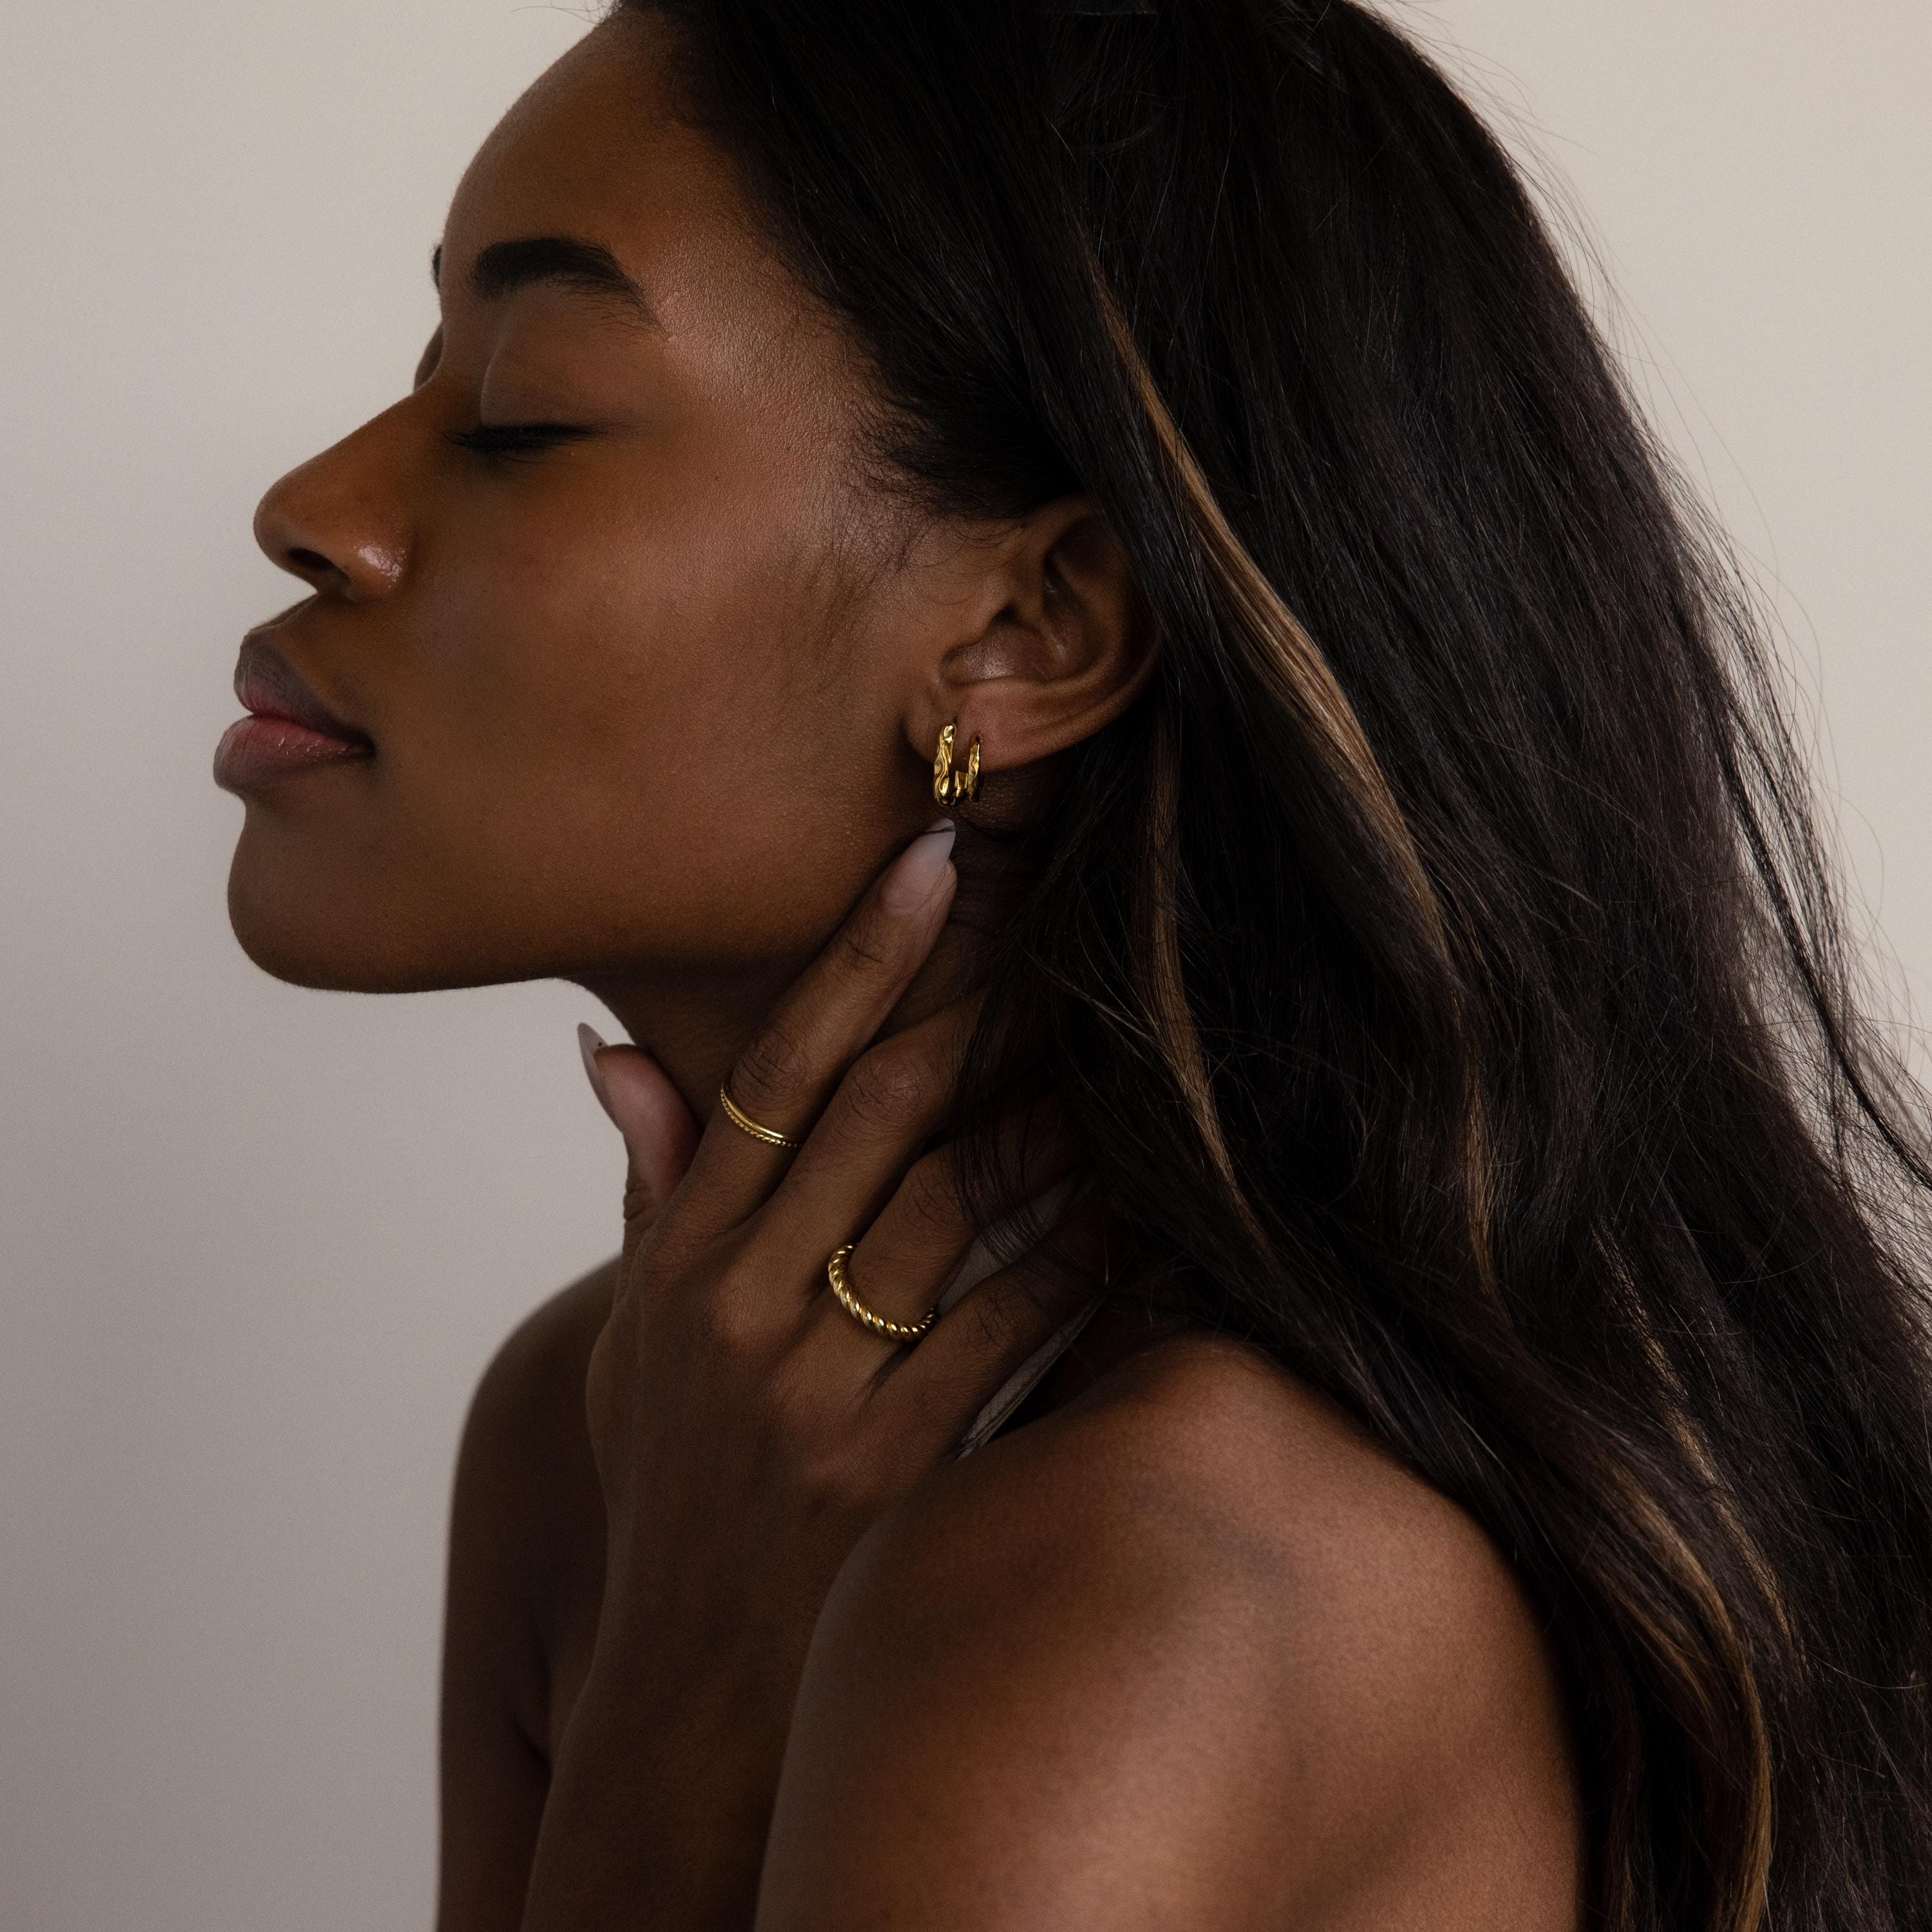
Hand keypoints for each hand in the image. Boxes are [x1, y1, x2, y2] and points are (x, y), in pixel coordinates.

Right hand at [523, 822, 1100, 1931]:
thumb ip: (644, 1198)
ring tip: (1111, 1019)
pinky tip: (1136, 1191)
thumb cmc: (668, 1487)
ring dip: (1039, 1106)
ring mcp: (820, 1394)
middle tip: (1046, 900)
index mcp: (680, 1267)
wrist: (687, 1690)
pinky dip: (1077, 1258)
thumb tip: (610, 1053)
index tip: (927, 863)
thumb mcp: (626, 1344)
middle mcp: (743, 1315)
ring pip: (950, 1208)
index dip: (853, 963)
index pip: (769, 1081)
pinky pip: (1008, 1335)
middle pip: (869, 1116)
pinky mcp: (898, 1471)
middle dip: (965, 996)